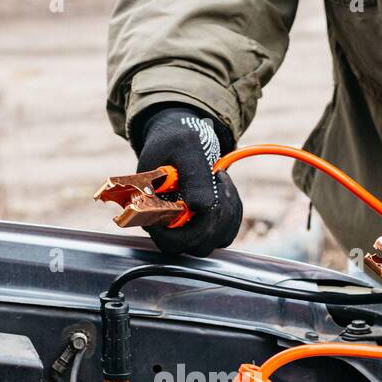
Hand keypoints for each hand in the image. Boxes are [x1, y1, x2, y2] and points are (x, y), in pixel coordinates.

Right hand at [135, 106, 242, 256]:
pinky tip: (223, 187)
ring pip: (215, 239)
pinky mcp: (204, 225)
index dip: (193, 227)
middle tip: (216, 179)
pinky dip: (232, 209)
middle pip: (197, 244)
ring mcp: (185, 228)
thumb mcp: (186, 147)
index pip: (171, 241)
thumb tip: (202, 207)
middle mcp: (165, 225)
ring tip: (218, 179)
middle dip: (215, 212)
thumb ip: (193, 176)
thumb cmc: (176, 139)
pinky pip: (226, 231)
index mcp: (149, 209)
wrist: (179, 137)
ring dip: (226, 209)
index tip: (206, 198)